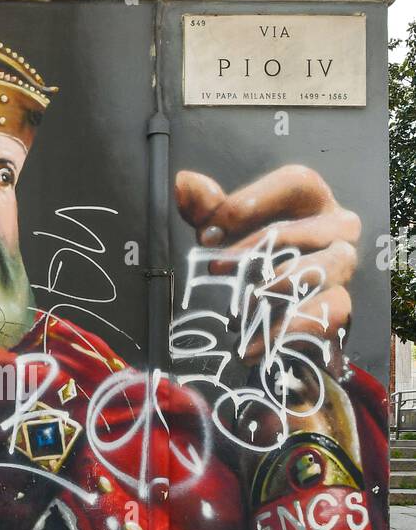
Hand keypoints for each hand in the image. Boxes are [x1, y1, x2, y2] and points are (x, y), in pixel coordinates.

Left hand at [174, 165, 360, 364]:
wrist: (269, 319)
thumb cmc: (247, 259)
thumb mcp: (221, 231)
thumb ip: (204, 209)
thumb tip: (186, 184)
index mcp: (311, 199)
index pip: (295, 182)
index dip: (251, 203)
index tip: (208, 232)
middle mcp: (337, 228)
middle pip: (307, 227)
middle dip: (254, 248)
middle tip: (214, 268)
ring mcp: (343, 269)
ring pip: (322, 270)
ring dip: (275, 288)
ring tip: (240, 307)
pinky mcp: (341, 308)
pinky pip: (326, 315)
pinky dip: (284, 331)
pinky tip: (250, 347)